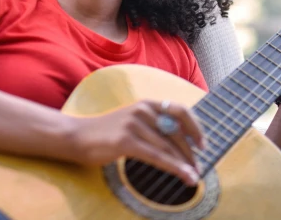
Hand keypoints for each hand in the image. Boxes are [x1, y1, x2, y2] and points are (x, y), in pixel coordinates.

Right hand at [68, 99, 204, 185]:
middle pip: (177, 132)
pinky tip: (185, 176)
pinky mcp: (126, 141)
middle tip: (198, 167)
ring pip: (168, 147)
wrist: (77, 136)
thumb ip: (153, 126)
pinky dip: (174, 168)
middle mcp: (142, 110)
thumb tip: (179, 142)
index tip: (203, 144)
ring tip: (194, 176)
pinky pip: (157, 156)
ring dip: (185, 164)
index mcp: (146, 104)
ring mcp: (134, 124)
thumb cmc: (106, 132)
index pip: (180, 110)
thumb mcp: (132, 121)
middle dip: (190, 152)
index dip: (195, 127)